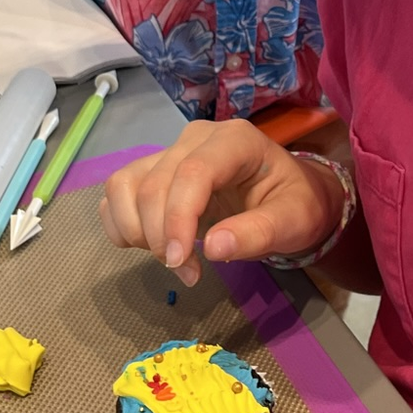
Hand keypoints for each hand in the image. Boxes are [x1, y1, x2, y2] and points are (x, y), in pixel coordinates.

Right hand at [100, 120, 343, 286]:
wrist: (288, 197)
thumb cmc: (294, 205)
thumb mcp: (292, 222)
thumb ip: (257, 234)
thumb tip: (213, 249)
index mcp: (235, 141)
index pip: (193, 171)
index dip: (178, 218)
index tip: (179, 262)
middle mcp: (196, 138)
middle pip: (155, 183)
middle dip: (160, 237)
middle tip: (189, 273)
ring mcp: (170, 152)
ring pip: (125, 184)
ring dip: (136, 230)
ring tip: (171, 258)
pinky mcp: (153, 171)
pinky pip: (118, 193)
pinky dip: (122, 224)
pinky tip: (149, 245)